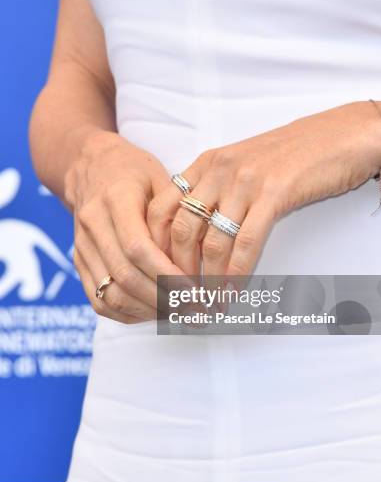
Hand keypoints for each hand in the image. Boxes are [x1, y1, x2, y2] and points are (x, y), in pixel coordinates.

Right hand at [65, 130, 186, 322]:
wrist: (90, 167)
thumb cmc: (135, 172)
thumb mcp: (161, 179)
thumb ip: (175, 216)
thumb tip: (200, 261)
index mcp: (115, 198)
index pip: (138, 248)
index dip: (167, 275)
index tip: (196, 290)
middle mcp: (93, 223)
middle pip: (125, 276)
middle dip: (164, 300)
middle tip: (196, 309)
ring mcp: (82, 246)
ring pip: (110, 294)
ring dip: (149, 311)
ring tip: (181, 315)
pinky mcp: (79, 262)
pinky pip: (99, 300)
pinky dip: (129, 314)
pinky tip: (156, 313)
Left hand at [147, 101, 380, 276]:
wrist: (339, 135)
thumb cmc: (290, 156)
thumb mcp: (241, 165)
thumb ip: (214, 191)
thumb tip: (195, 235)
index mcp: (205, 164)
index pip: (160, 210)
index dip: (156, 248)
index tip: (162, 274)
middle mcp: (218, 171)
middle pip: (182, 230)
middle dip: (179, 272)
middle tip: (184, 298)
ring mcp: (245, 182)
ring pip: (213, 242)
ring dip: (209, 281)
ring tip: (210, 304)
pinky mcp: (274, 194)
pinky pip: (246, 243)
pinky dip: (237, 274)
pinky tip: (235, 292)